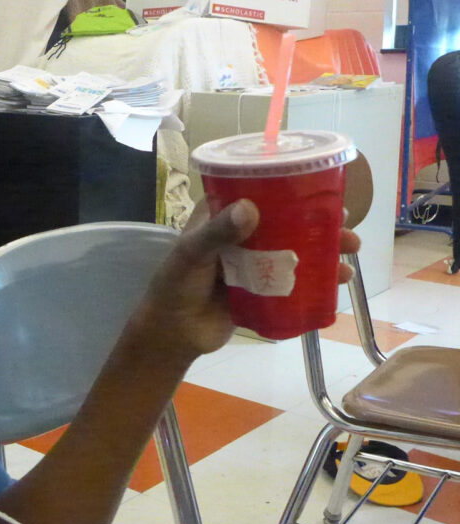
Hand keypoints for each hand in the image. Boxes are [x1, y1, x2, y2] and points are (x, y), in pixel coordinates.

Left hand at [133, 200, 360, 360]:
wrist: (173, 334)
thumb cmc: (175, 286)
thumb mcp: (192, 254)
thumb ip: (217, 233)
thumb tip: (250, 209)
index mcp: (219, 217)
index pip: (257, 192)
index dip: (289, 188)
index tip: (321, 189)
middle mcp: (239, 236)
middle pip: (284, 222)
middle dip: (318, 222)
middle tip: (347, 225)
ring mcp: (252, 264)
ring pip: (294, 250)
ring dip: (324, 250)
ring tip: (350, 253)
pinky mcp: (262, 290)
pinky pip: (293, 281)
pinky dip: (317, 279)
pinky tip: (338, 282)